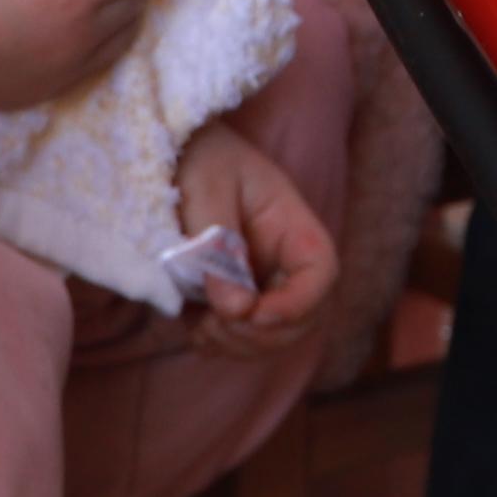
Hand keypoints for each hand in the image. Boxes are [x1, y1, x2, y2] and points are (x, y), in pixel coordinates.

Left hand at [173, 124, 336, 348]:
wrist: (175, 152)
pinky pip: (240, 338)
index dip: (298, 304)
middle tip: (215, 323)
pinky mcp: (236, 299)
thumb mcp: (206, 190)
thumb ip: (218, 247)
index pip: (321, 273)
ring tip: (199, 325)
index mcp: (292, 226)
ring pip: (272, 337)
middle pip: (303, 317)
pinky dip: (219, 343)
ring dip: (238, 343)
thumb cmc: (199, 157)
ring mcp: (262, 284)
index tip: (253, 314)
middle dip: (262, 334)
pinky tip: (192, 324)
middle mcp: (286, 261)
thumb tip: (236, 309)